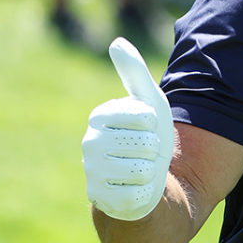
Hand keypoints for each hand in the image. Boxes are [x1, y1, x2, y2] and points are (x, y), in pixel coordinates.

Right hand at [82, 38, 174, 220]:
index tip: (145, 127)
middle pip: (145, 144)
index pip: (144, 116)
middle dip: (154, 149)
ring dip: (151, 171)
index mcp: (99, 116)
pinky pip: (139, 194)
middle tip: (144, 152)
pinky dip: (146, 192)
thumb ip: (134, 71)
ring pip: (143, 169)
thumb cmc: (148, 134)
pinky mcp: (101, 201)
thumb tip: (117, 42)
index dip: (154, 124)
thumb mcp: (148, 100)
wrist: (145, 177)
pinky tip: (134, 189)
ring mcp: (92, 174)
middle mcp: (88, 143)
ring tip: (139, 169)